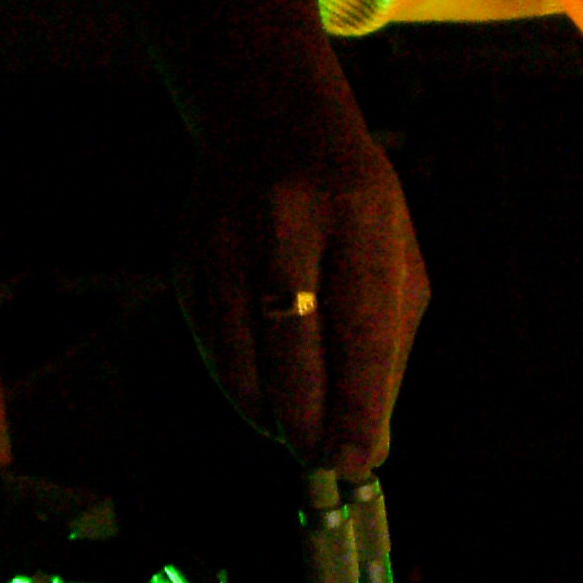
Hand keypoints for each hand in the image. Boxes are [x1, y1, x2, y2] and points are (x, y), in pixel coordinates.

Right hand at [179, 127, 428, 472]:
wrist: (271, 121)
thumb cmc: (352, 208)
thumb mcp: (394, 256)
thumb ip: (388, 349)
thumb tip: (371, 445)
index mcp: (359, 213)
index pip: (361, 330)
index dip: (359, 407)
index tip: (360, 461)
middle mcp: (287, 219)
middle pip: (293, 350)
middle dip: (308, 423)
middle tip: (323, 461)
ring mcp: (226, 234)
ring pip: (240, 356)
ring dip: (269, 413)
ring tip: (293, 432)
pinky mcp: (188, 256)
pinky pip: (211, 345)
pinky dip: (239, 384)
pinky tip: (264, 396)